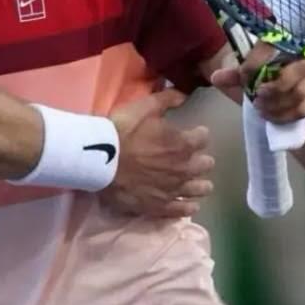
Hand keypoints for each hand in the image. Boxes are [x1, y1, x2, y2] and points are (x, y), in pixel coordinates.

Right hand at [105, 89, 213, 218]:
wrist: (99, 161)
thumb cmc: (121, 132)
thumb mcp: (143, 107)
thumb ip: (167, 99)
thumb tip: (184, 94)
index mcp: (183, 144)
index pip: (203, 138)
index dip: (198, 134)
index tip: (194, 133)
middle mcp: (185, 168)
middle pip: (205, 165)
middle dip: (201, 159)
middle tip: (194, 158)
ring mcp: (174, 189)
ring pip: (199, 189)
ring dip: (200, 184)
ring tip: (199, 183)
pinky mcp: (160, 206)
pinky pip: (183, 210)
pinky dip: (189, 207)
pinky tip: (191, 205)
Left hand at [209, 43, 304, 123]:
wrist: (276, 89)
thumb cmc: (258, 77)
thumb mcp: (244, 75)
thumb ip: (232, 75)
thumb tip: (216, 77)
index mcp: (282, 44)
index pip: (271, 48)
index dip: (255, 64)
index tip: (243, 77)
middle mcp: (303, 56)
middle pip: (298, 71)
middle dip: (274, 88)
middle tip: (257, 97)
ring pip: (299, 94)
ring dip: (276, 105)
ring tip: (259, 108)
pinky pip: (302, 110)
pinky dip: (283, 116)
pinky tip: (269, 116)